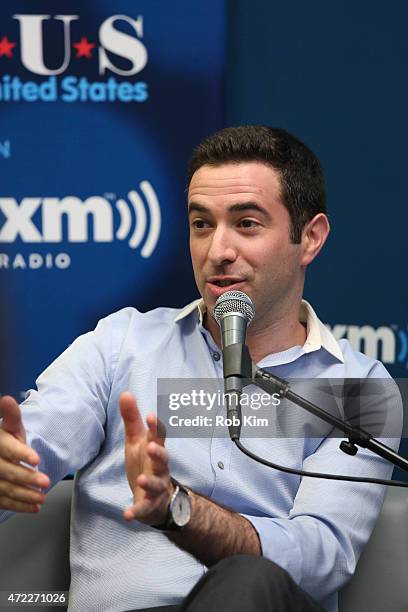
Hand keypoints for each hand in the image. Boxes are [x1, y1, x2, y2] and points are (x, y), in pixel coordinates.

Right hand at [0, 396, 49, 511]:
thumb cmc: (5, 439)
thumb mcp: (10, 427)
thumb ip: (12, 416)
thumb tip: (7, 400)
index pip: (8, 449)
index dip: (22, 454)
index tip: (36, 459)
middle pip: (7, 471)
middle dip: (27, 478)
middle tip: (46, 482)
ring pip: (5, 488)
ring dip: (25, 495)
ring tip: (41, 498)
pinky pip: (3, 501)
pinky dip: (19, 506)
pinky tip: (33, 507)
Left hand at [119, 392, 172, 524]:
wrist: (158, 498)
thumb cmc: (146, 463)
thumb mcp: (136, 440)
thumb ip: (132, 419)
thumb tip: (125, 393)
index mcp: (155, 449)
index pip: (157, 436)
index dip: (155, 427)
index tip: (151, 416)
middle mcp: (159, 467)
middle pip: (162, 459)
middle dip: (159, 453)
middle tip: (152, 446)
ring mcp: (156, 486)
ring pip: (156, 483)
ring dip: (149, 481)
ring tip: (140, 479)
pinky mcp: (149, 504)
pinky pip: (143, 508)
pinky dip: (136, 511)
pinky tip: (127, 515)